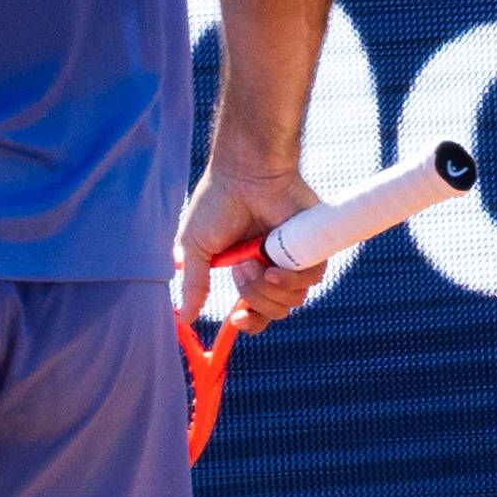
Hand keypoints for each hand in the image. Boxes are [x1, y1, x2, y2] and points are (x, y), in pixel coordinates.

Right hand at [171, 167, 324, 332]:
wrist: (245, 173)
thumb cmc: (218, 202)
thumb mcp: (196, 247)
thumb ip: (194, 284)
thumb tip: (184, 317)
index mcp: (247, 270)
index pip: (255, 312)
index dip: (249, 322)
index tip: (237, 319)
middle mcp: (272, 268)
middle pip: (274, 311)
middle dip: (254, 297)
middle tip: (241, 268)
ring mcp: (293, 259)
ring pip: (293, 300)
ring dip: (269, 289)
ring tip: (254, 260)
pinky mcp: (312, 247)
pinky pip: (311, 280)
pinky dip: (291, 279)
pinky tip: (274, 265)